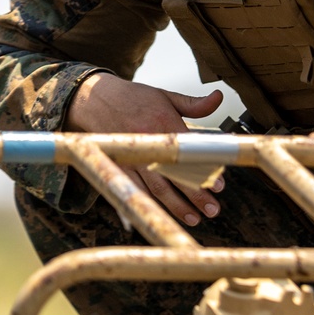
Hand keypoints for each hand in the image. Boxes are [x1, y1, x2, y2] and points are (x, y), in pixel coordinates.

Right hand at [65, 73, 224, 227]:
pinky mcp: (119, 167)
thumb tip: (218, 98)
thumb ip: (194, 104)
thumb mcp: (165, 96)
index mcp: (163, 123)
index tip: (219, 185)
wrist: (95, 99)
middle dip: (195, 195)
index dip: (204, 170)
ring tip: (194, 218)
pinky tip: (160, 216)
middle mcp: (148, 143)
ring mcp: (132, 158)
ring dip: (175, 206)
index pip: (188, 151)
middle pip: (174, 175)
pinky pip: (135, 190)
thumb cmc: (134, 99)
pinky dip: (149, 204)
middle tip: (212, 209)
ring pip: (155, 188)